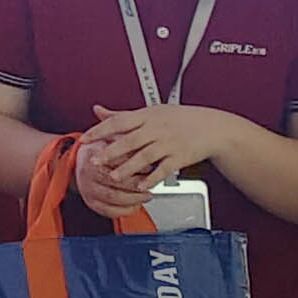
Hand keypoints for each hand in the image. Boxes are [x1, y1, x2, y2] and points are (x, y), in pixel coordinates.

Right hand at [73, 135, 159, 222]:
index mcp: (92, 154)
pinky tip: (136, 205)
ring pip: (113, 197)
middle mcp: (87, 173)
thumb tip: (146, 150)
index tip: (150, 167)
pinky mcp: (91, 202)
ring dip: (134, 198)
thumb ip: (126, 144)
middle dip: (136, 184)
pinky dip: (126, 210)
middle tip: (151, 183)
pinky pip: (110, 211)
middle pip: (114, 181)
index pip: (115, 161)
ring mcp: (88, 189)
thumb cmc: (101, 150)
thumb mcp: (111, 139)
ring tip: (147, 195)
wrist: (82, 161)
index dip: (135, 165)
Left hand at [79, 104, 227, 198]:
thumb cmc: (179, 119)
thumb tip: (97, 110)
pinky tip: (141, 186)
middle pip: (130, 140)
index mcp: (147, 115)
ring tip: (114, 177)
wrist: (211, 128)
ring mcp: (169, 143)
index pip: (119, 121)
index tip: (86, 139)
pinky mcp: (180, 157)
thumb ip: (122, 114)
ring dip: (128, 168)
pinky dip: (152, 178)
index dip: (101, 130)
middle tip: (94, 162)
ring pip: (145, 156)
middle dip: (110, 152)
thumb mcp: (150, 111)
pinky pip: (164, 169)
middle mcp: (157, 128)